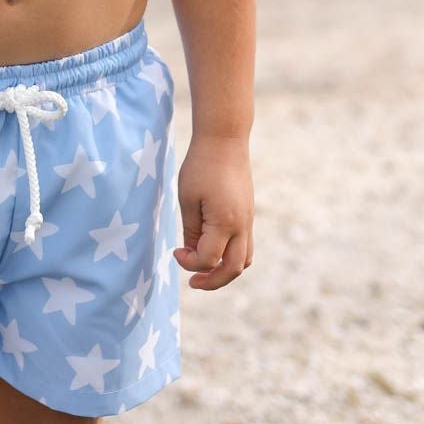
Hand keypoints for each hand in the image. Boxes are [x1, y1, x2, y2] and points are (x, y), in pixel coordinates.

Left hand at [174, 136, 253, 289]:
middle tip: (192, 283)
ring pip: (244, 260)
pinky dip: (231, 256)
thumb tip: (193, 254)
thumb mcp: (188, 198)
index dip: (189, 263)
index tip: (175, 251)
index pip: (208, 259)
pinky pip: (245, 246)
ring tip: (204, 270)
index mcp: (225, 223)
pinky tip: (213, 250)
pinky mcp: (248, 215)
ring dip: (225, 271)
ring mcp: (248, 221)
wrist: (224, 140)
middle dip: (213, 281)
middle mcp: (242, 226)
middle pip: (233, 270)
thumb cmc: (201, 166)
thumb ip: (191, 230)